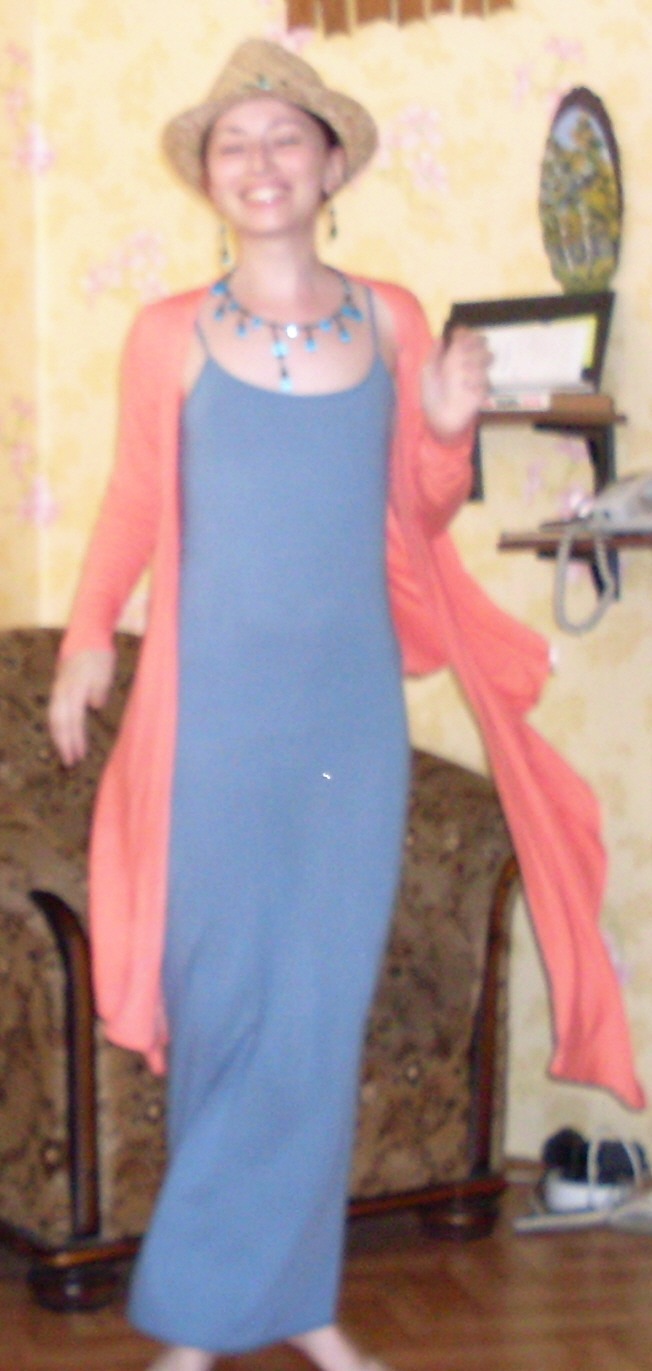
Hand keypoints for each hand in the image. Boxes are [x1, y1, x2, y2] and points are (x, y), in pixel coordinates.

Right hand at [48, 647, 115, 766]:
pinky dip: (58, 727)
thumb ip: (99, 689)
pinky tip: (63, 736)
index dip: (74, 739)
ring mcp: (59, 690)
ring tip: (66, 753)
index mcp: (75, 689)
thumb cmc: (100, 657)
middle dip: (64, 743)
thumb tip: (94, 706)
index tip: (79, 756)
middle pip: (59, 722)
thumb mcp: (105, 671)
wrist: (86, 637)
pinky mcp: (59, 689)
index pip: (72, 719)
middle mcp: (63, 692)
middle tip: (70, 763)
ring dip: (60, 737)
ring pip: (54, 718)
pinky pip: (55, 712)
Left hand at [421, 326, 490, 441]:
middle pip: (482, 342)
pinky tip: (465, 388)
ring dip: (475, 362)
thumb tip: (441, 337)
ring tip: (461, 374)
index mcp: (455, 355)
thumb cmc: (431, 395)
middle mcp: (468, 362)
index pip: (467, 336)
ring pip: (488, 357)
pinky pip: (486, 379)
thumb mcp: (427, 372)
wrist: (437, 418)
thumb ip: (434, 354)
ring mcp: (478, 375)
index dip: (466, 333)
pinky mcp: (483, 390)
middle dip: (475, 344)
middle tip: (462, 353)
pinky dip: (475, 382)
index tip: (459, 335)